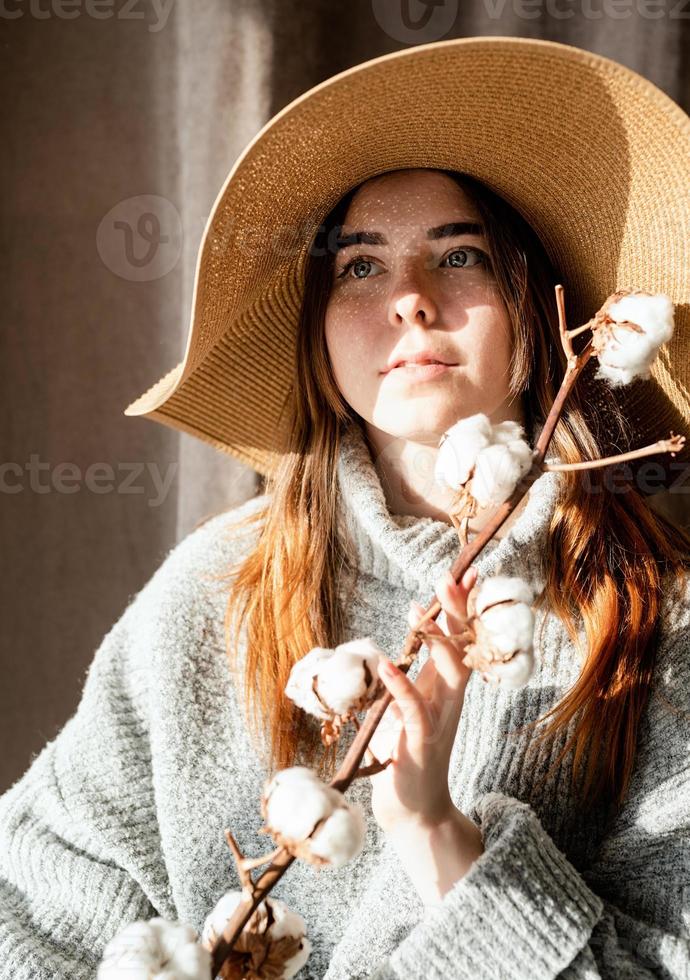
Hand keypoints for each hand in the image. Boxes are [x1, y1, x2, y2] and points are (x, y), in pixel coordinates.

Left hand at [368, 565, 477, 833]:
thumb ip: (406, 681)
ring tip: (417, 612)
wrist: (413, 808)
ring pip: (447, 672)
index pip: (460, 638)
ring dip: (435, 640)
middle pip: (462, 646)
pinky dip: (401, 686)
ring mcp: (438, 719)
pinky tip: (388, 665)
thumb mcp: (407, 708)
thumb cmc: (406, 753)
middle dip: (457, 612)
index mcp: (445, 687)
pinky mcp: (420, 742)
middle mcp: (449, 699)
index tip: (467, 573)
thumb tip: (396, 650)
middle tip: (448, 579)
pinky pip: (414, 709)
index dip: (463, 607)